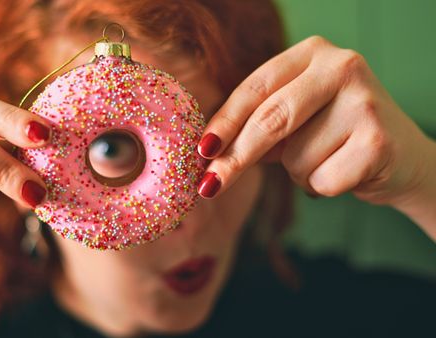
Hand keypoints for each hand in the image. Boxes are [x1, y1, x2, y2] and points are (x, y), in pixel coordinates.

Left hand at [196, 36, 435, 236]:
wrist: (401, 158)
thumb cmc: (333, 136)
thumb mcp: (294, 119)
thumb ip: (256, 124)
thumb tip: (207, 152)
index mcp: (312, 53)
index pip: (255, 88)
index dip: (225, 122)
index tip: (202, 150)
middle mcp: (341, 66)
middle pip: (271, 119)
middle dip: (237, 158)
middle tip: (210, 186)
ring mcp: (363, 102)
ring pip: (295, 157)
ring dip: (298, 172)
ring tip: (327, 159)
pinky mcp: (378, 140)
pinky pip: (321, 179)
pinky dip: (322, 187)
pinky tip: (346, 172)